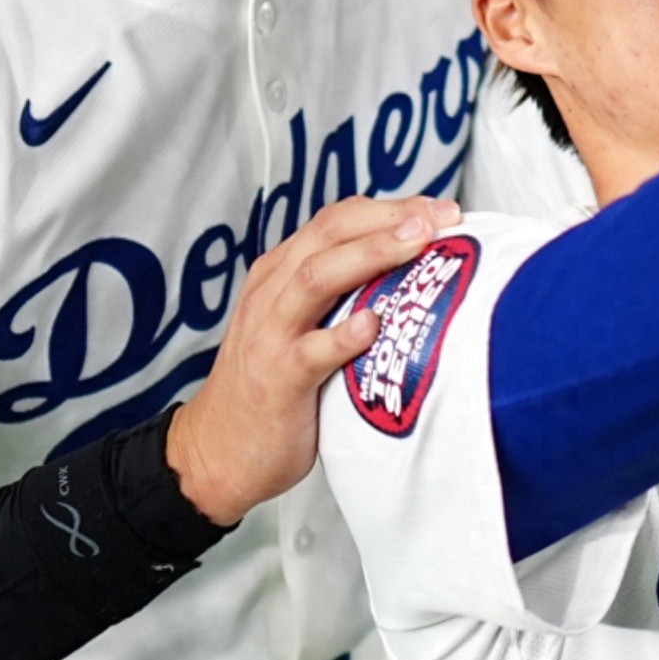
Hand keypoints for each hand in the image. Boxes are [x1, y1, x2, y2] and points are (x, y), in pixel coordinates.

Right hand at [163, 193, 459, 524]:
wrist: (217, 451)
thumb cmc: (273, 390)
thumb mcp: (300, 327)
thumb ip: (341, 300)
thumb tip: (414, 284)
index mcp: (281, 274)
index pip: (337, 221)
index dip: (391, 208)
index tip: (442, 210)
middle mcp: (273, 292)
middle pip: (331, 234)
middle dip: (390, 219)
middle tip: (441, 217)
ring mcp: (271, 334)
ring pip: (318, 276)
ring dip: (372, 254)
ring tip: (417, 244)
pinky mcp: (276, 378)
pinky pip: (310, 350)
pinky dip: (343, 334)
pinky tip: (374, 324)